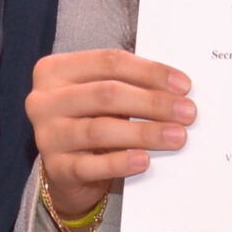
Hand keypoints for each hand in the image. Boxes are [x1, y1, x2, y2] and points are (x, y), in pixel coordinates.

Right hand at [28, 50, 195, 223]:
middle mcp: (44, 100)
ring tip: (177, 136)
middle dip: (152, 102)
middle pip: (106, 94)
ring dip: (144, 132)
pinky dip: (120, 162)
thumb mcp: (102, 96)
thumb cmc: (91, 120)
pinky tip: (144, 160)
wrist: (67, 169)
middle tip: (187, 112)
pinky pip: (91, 165)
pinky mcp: (55, 168)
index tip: (183, 85)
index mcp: (56, 70)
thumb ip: (129, 85)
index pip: (108, 62)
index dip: (149, 71)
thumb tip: (177, 90)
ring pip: (100, 129)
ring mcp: (46, 135)